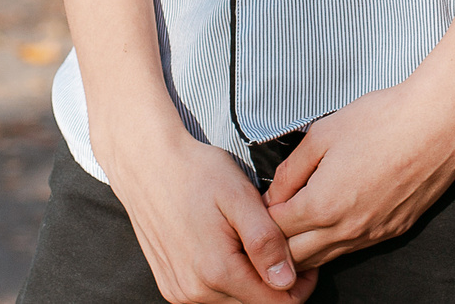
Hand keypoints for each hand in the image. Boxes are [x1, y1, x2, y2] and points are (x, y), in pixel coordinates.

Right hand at [94, 119, 314, 303]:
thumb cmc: (198, 173)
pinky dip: (228, 278)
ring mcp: (180, 291)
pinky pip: (211, 295)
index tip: (306, 259)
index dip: (299, 286)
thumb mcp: (240, 198)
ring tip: (254, 241)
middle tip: (281, 244)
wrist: (148, 164)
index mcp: (217, 272)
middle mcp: (196, 291)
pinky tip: (230, 247)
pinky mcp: (171, 286)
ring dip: (251, 280)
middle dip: (274, 281)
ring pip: (234, 301)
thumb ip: (266, 242)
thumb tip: (287, 282)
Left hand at [264, 65, 454, 266]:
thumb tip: (274, 192)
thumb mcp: (323, 133)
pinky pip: (353, 249)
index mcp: (321, 205)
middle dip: (278, 241)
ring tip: (299, 223)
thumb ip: (291, 168)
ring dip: (306, 246)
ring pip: (324, 259)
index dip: (261, 216)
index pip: (274, 230)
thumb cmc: (383, 120)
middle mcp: (345, 230)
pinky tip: (335, 218)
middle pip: (295, 257)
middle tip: (274, 218)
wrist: (440, 123)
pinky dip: (336, 242)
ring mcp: (371, 235)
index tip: (260, 202)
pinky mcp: (393, 231)